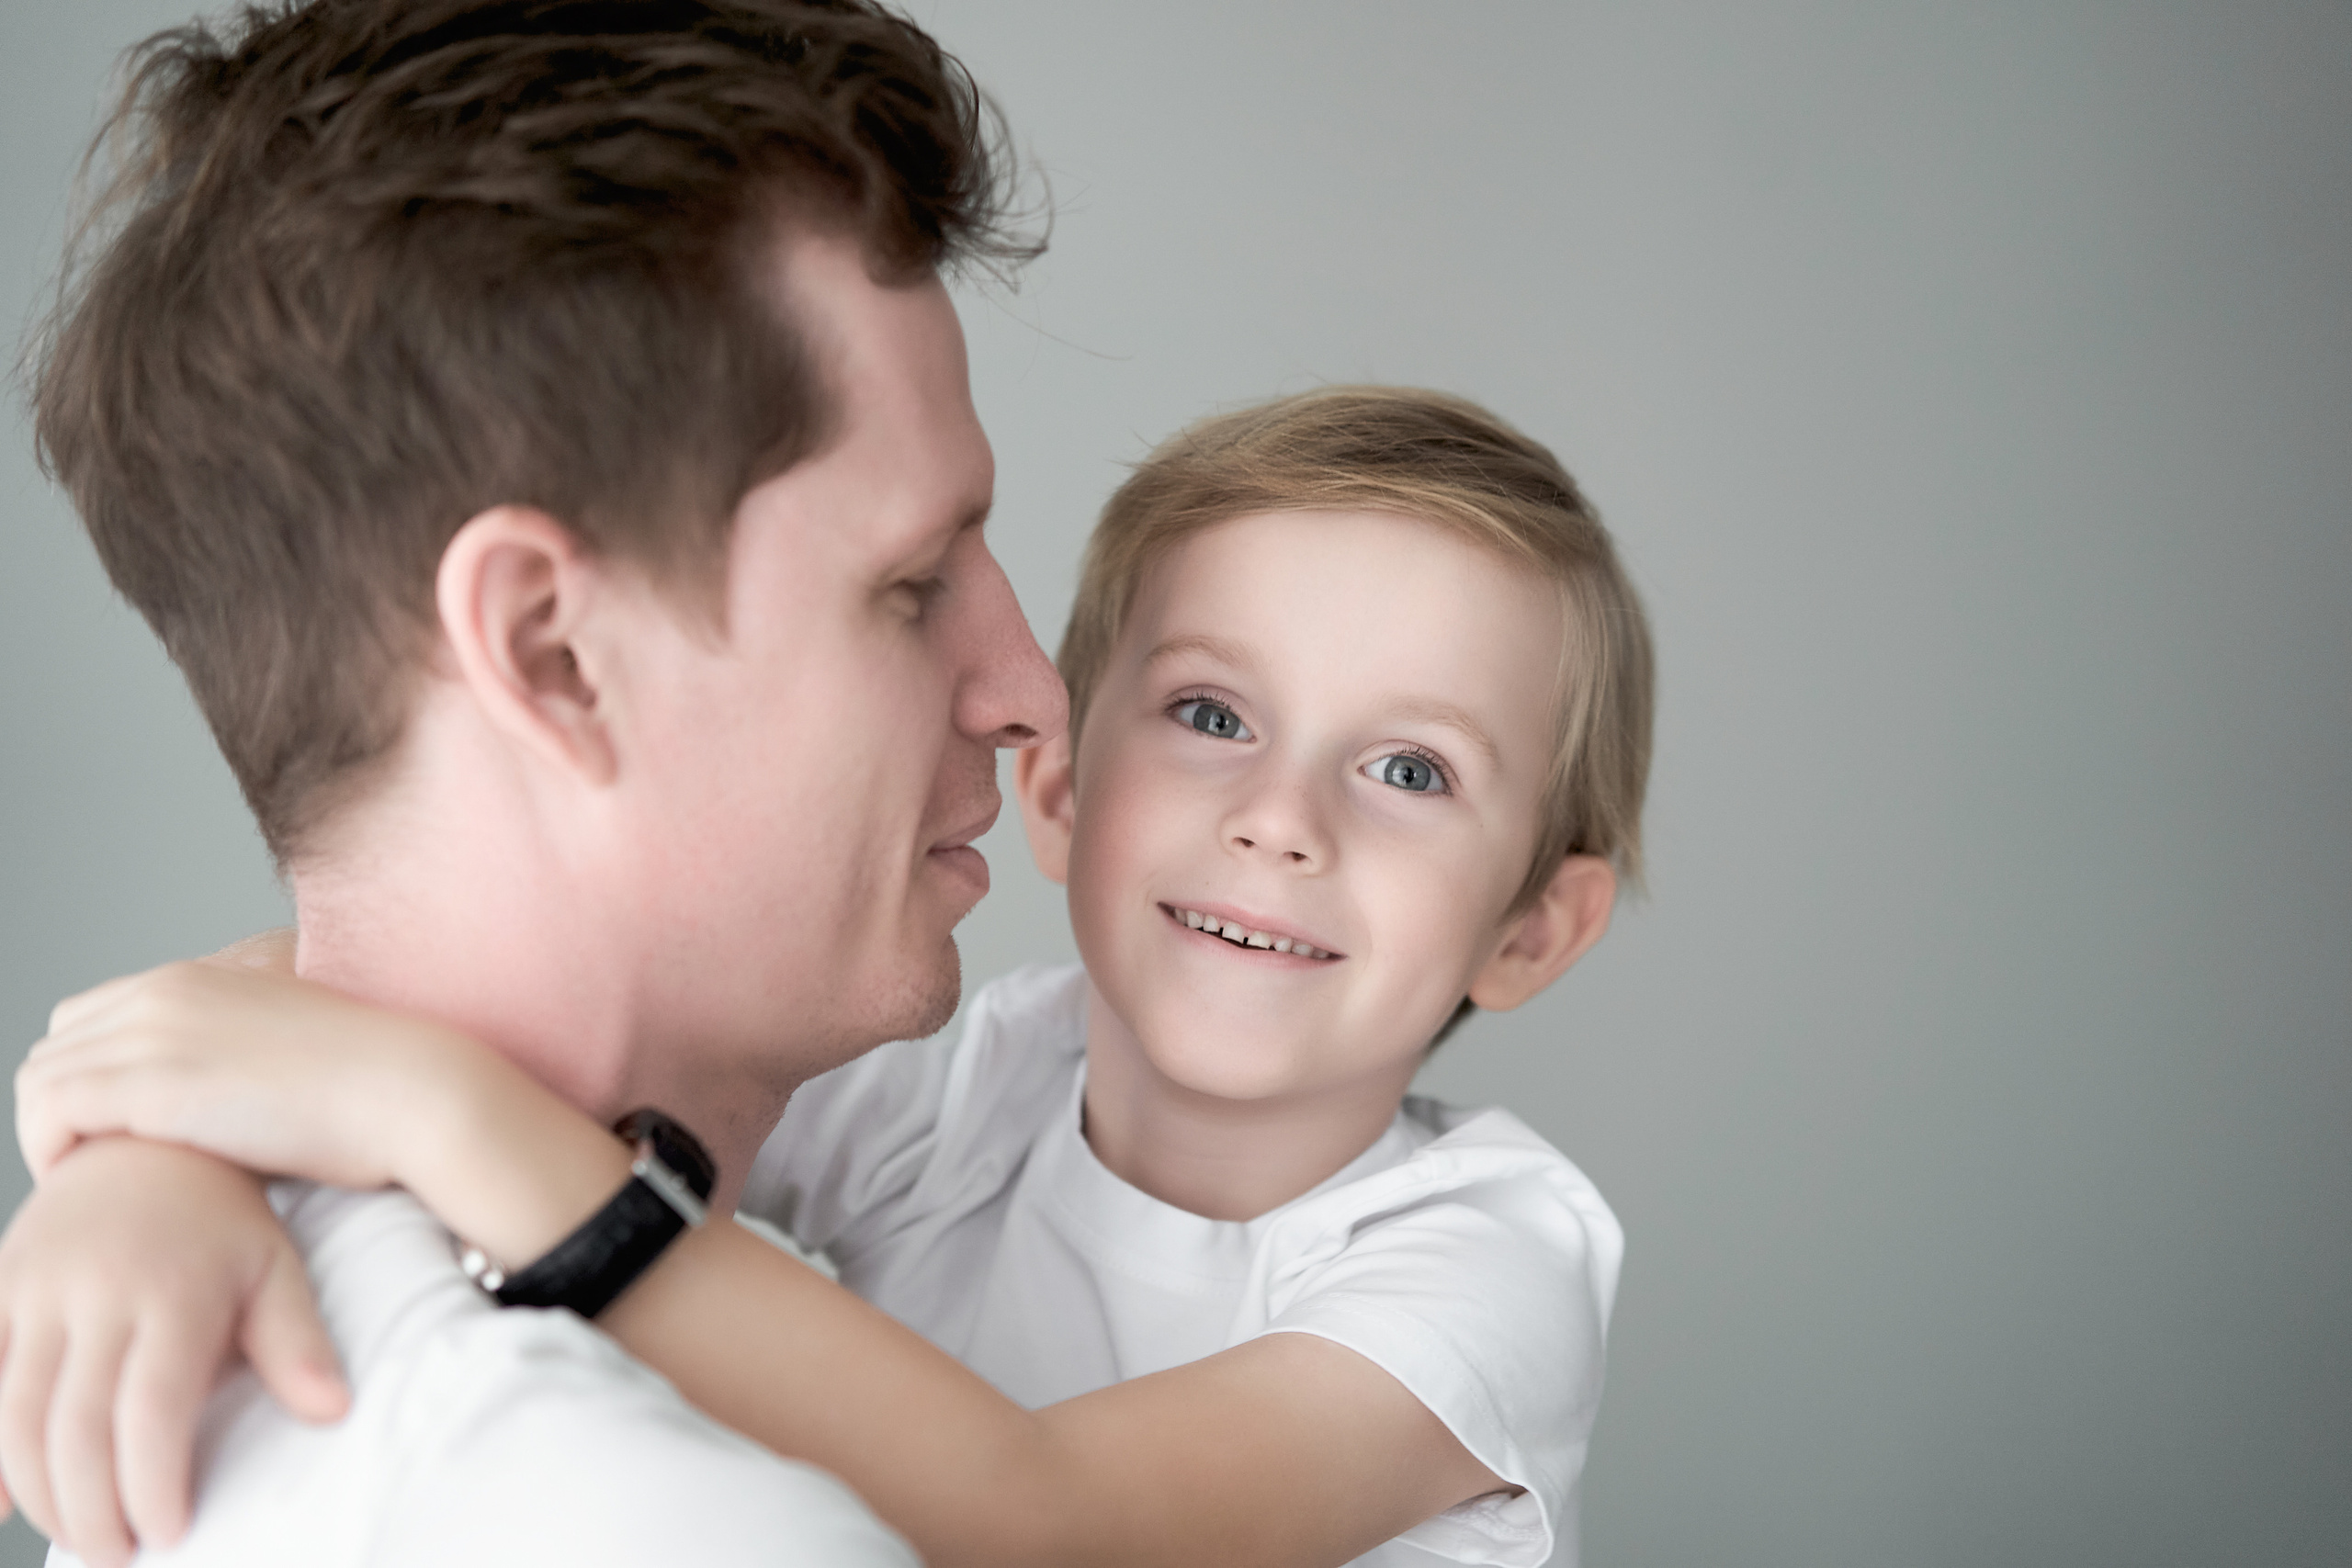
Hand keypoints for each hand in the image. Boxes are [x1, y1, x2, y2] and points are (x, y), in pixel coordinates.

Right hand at [0, 1139, 347, 1565]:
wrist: (147, 1143)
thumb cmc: (223, 1222)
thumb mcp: (275, 1268)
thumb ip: (297, 1342)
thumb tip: (332, 1411)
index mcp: (173, 1292)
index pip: (150, 1410)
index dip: (151, 1481)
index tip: (171, 1532)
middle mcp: (96, 1291)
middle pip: (74, 1425)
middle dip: (91, 1507)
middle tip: (118, 1554)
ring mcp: (36, 1288)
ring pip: (13, 1413)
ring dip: (37, 1490)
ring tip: (77, 1534)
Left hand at [18, 959, 470, 1186]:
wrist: (410, 1093)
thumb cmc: (370, 1089)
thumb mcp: (286, 1047)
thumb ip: (232, 1052)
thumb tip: (213, 1100)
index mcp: (197, 977)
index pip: (89, 1019)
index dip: (90, 1077)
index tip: (115, 1133)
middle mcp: (164, 991)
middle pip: (55, 1045)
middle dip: (63, 1105)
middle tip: (97, 1164)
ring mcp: (154, 1032)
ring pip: (40, 1080)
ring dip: (52, 1133)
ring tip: (92, 1182)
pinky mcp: (151, 1081)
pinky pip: (50, 1111)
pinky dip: (53, 1151)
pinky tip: (96, 1184)